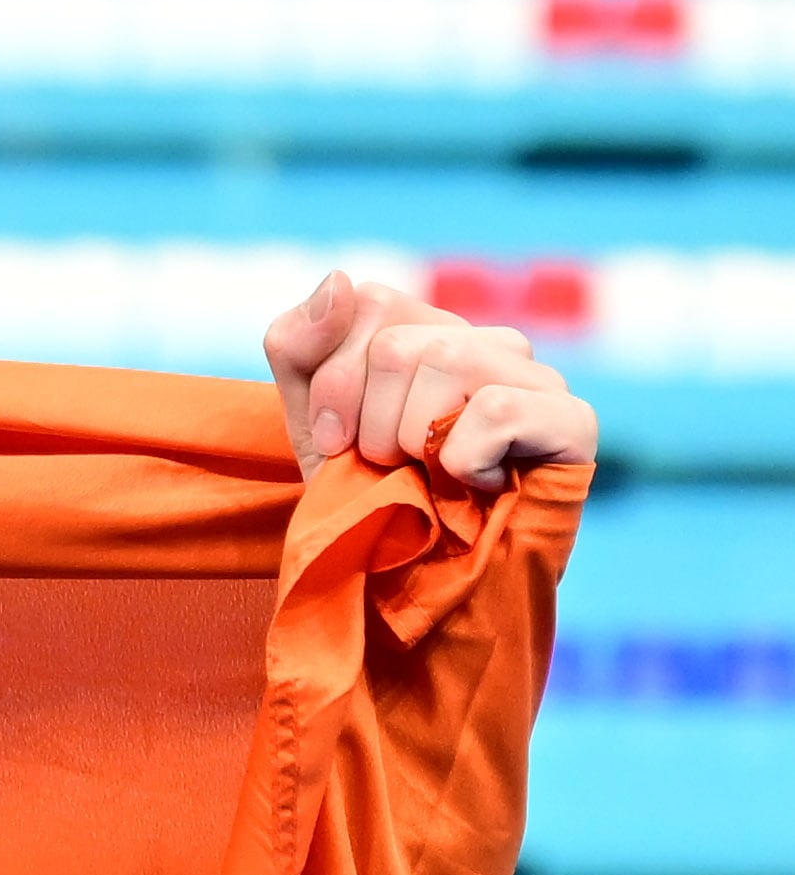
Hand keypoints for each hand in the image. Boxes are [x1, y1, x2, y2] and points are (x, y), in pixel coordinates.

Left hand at [262, 271, 594, 492]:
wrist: (409, 597)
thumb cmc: (369, 508)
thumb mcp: (310, 426)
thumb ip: (300, 347)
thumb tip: (339, 278)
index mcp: (428, 335)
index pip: (367, 301)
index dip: (335, 383)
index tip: (338, 442)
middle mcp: (487, 345)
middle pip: (397, 342)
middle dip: (369, 425)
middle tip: (390, 469)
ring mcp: (536, 379)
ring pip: (446, 362)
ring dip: (410, 442)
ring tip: (428, 478)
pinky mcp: (573, 422)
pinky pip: (497, 410)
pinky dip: (464, 461)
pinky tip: (476, 486)